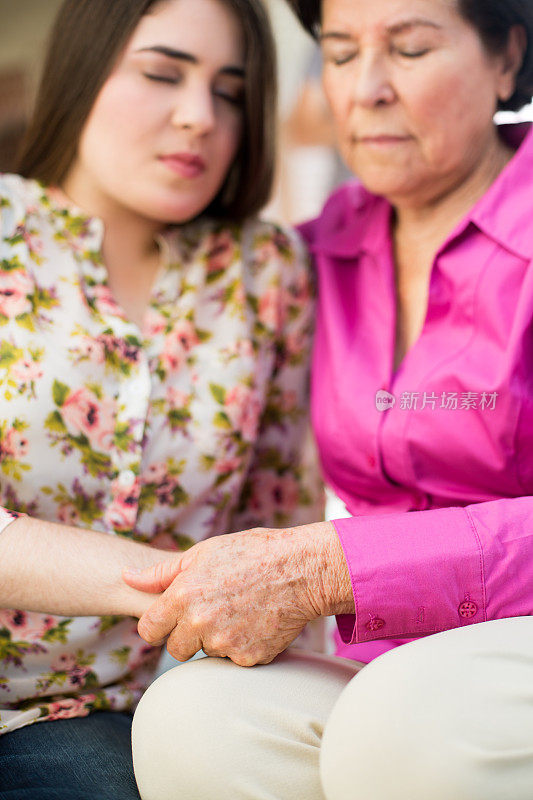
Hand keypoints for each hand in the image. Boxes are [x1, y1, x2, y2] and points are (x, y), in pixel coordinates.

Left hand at [123, 522, 345, 665]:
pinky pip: (233, 659)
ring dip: (216, 639)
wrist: (302, 569)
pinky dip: (242, 645)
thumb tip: (126, 576)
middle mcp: (199, 623)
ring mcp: (224, 643)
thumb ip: (161, 572)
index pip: (149, 630)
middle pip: (175, 649)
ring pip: (206, 653)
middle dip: (187, 634)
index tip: (174, 616)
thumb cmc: (252, 553)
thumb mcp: (203, 552)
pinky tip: (255, 621)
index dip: (160, 623)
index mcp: (183, 596)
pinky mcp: (248, 658)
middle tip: (212, 610)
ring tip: (238, 610)